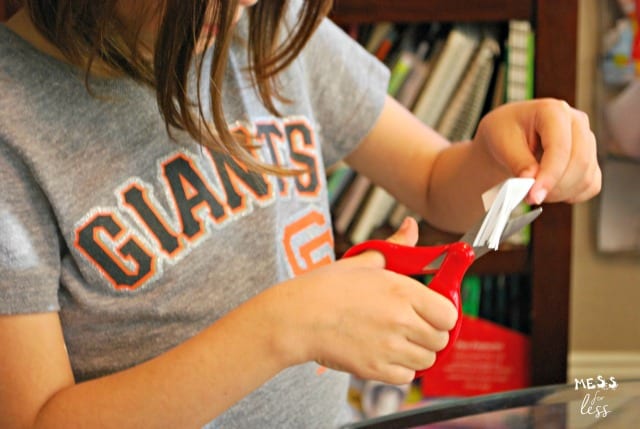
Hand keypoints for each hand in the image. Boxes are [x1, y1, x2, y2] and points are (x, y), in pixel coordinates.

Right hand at [269, 217, 456, 384]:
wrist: (297, 317)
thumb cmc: (326, 287)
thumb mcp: (364, 261)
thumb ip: (396, 246)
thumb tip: (411, 226)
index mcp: (402, 291)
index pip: (449, 314)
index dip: (443, 313)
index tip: (433, 310)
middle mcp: (401, 321)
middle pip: (441, 339)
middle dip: (431, 333)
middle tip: (413, 325)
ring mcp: (389, 348)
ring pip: (426, 360)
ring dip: (417, 351)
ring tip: (397, 338)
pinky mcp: (375, 370)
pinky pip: (406, 377)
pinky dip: (401, 369)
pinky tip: (385, 352)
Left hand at [474, 98, 600, 204]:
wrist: (507, 136)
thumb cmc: (504, 132)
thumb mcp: (502, 143)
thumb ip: (518, 162)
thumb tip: (532, 181)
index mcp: (553, 111)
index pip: (560, 148)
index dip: (549, 176)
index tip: (534, 196)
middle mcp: (576, 122)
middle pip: (579, 163)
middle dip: (554, 187)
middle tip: (529, 197)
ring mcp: (586, 141)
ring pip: (586, 177)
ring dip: (560, 193)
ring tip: (534, 191)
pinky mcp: (590, 159)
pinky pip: (590, 185)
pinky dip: (571, 195)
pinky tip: (550, 191)